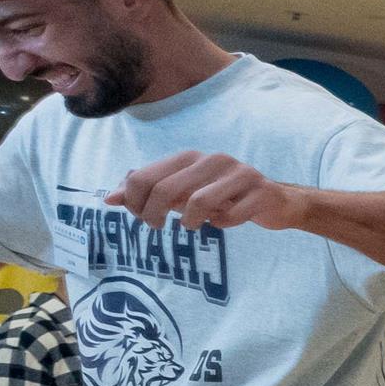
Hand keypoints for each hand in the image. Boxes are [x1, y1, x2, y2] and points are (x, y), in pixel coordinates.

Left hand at [105, 151, 306, 230]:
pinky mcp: (261, 191)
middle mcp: (213, 160)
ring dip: (190, 221)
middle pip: (165, 189)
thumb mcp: (181, 193)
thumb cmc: (222, 198)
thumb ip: (148, 193)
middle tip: (156, 227)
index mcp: (190, 158)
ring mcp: (239, 174)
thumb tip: (109, 198)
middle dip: (153, 214)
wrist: (275, 202)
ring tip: (192, 225)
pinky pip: (230, 216)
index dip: (134, 201)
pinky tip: (224, 222)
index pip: (144, 176)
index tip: (140, 217)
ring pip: (198, 202)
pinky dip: (222, 225)